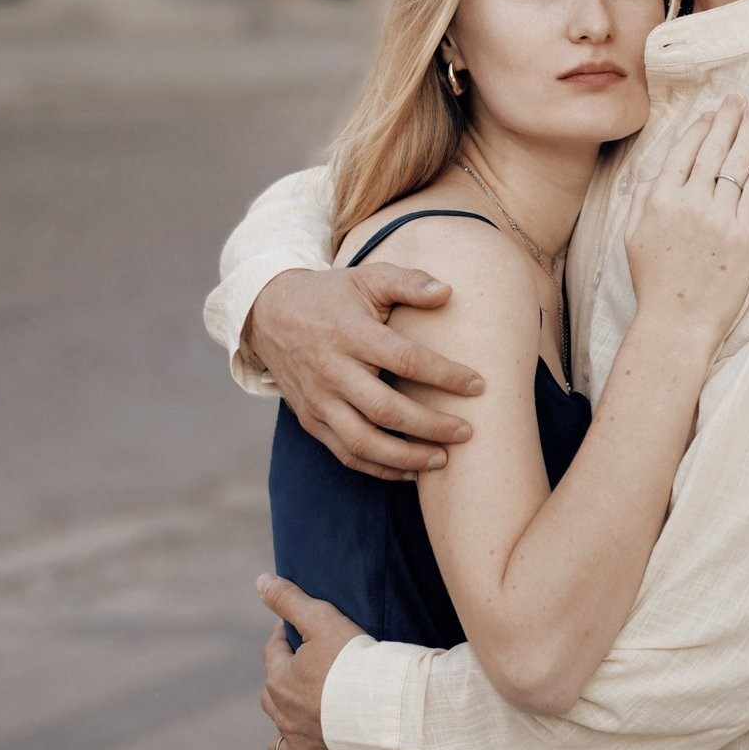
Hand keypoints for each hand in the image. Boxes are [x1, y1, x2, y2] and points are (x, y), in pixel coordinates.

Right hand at [247, 264, 484, 479]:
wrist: (269, 314)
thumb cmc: (331, 296)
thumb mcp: (367, 278)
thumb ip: (408, 282)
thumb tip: (447, 292)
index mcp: (351, 334)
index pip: (405, 359)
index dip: (444, 375)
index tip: (478, 386)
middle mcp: (332, 371)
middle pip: (385, 409)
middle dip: (430, 426)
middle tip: (467, 432)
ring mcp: (318, 400)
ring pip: (363, 442)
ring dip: (405, 457)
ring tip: (442, 460)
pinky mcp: (310, 420)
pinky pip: (345, 453)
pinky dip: (378, 468)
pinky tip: (409, 471)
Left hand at [258, 573, 365, 749]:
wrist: (384, 708)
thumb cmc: (355, 660)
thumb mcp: (322, 619)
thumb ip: (289, 600)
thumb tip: (259, 580)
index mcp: (281, 679)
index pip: (273, 652)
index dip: (282, 638)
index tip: (294, 630)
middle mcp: (284, 716)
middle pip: (270, 698)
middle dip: (280, 684)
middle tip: (302, 673)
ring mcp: (301, 748)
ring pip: (277, 746)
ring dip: (282, 736)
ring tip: (296, 727)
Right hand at [625, 95, 748, 353]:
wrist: (678, 321)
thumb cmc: (654, 282)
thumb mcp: (632, 236)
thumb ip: (640, 199)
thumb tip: (654, 174)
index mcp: (659, 198)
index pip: (685, 150)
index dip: (701, 127)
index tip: (712, 112)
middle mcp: (689, 201)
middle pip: (714, 149)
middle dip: (728, 119)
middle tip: (739, 98)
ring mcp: (720, 217)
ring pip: (738, 163)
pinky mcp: (746, 234)